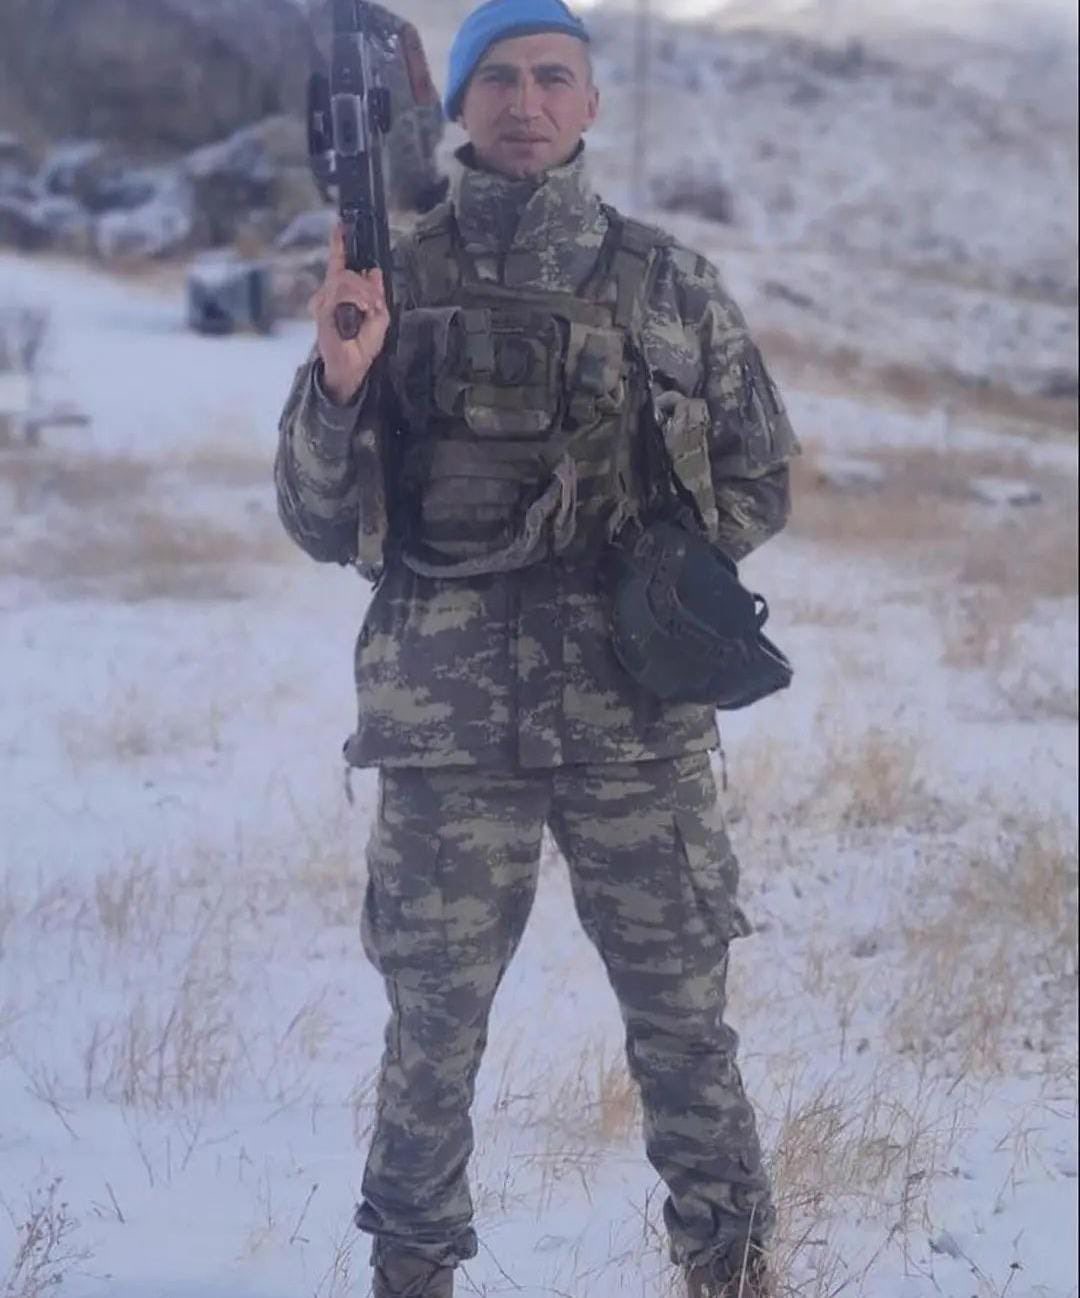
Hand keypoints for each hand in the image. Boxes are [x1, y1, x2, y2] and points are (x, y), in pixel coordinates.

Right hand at [309, 224, 390, 403]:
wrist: (352, 367)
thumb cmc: (361, 346)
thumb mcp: (379, 316)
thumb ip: (376, 293)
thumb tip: (374, 271)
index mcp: (340, 295)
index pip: (337, 265)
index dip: (337, 245)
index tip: (340, 226)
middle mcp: (327, 296)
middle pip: (346, 272)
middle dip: (367, 285)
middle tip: (376, 303)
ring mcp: (323, 302)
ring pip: (345, 279)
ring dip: (364, 292)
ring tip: (370, 309)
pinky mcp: (322, 310)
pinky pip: (341, 291)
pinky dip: (357, 298)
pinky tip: (363, 310)